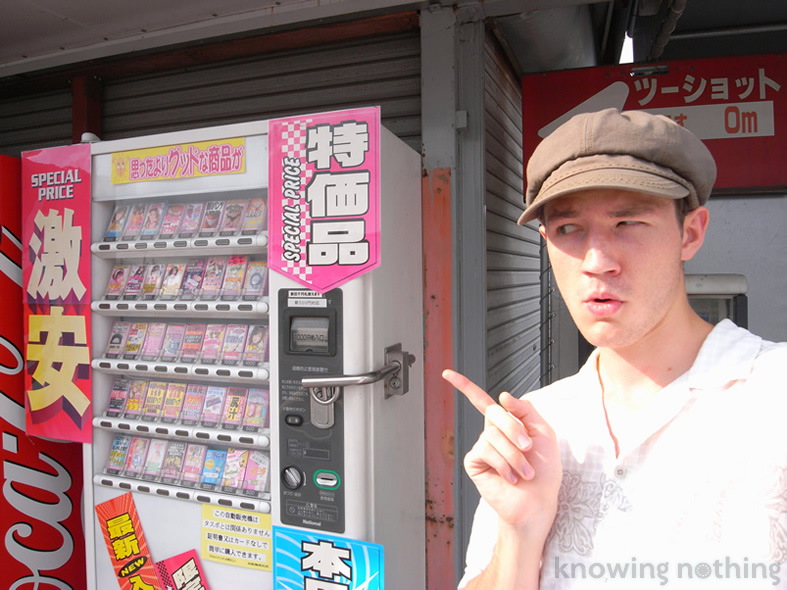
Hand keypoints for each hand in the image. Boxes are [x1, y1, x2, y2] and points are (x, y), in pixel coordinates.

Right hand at [443, 369, 561, 535]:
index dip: (464, 386)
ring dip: (514, 455)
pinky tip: (510, 477)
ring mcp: (482, 448)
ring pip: (492, 435)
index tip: (447, 374)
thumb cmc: (544, 472)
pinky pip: (485, 451)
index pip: (482, 401)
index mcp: (507, 424)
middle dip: (515, 430)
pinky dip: (502, 464)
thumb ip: (525, 409)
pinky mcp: (475, 463)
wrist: (538, 502)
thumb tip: (502, 396)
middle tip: (528, 449)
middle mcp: (492, 434)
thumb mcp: (544, 433)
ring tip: (523, 472)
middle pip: (494, 413)